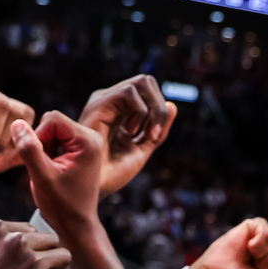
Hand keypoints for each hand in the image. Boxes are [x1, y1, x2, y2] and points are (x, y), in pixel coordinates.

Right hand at [12, 112, 106, 239]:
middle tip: (43, 168)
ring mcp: (88, 143)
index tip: (37, 160)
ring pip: (53, 131)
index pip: (52, 118)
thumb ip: (29, 149)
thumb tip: (17, 123)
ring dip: (43, 148)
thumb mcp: (41, 177)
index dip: (37, 135)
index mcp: (87, 141)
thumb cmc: (61, 206)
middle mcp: (91, 137)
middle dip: (41, 142)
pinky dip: (48, 153)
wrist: (76, 225)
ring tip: (48, 171)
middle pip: (53, 122)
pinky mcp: (81, 150)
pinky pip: (57, 140)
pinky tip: (51, 171)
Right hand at [78, 74, 176, 195]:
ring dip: (153, 108)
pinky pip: (129, 92)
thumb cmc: (113, 174)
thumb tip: (173, 105)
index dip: (159, 110)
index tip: (154, 137)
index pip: (148, 93)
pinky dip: (140, 111)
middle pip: (146, 82)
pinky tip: (131, 131)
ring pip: (141, 82)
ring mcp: (104, 101)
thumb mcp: (142, 149)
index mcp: (119, 111)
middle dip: (159, 106)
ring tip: (143, 133)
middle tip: (154, 133)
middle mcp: (111, 102)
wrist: (95, 186)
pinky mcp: (99, 103)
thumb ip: (158, 130)